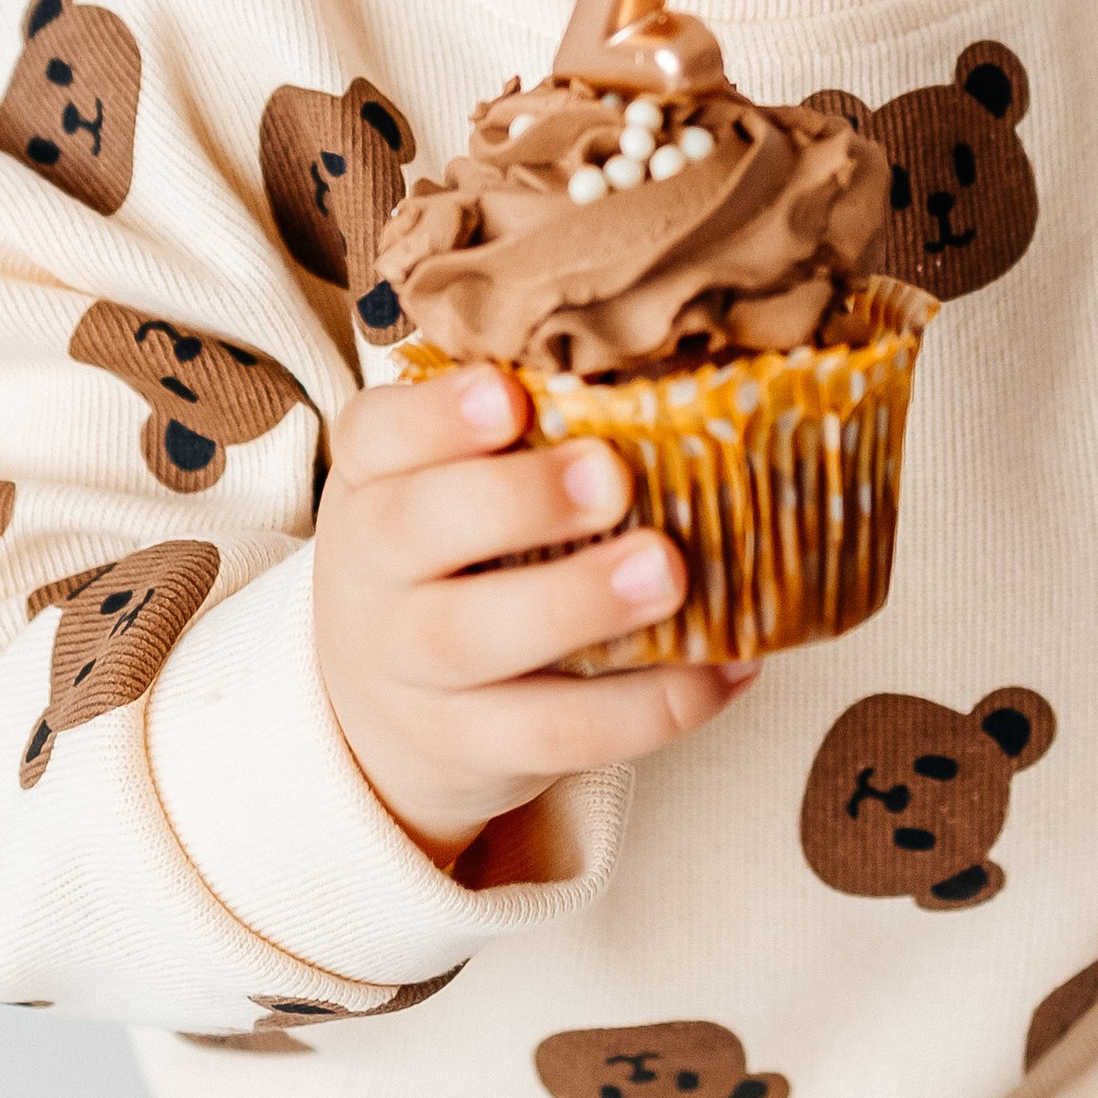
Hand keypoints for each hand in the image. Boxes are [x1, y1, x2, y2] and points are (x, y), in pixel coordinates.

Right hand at [312, 364, 751, 869]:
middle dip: (515, 501)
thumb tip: (670, 349)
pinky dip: (647, 706)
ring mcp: (414, 671)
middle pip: (415, 534)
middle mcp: (373, 573)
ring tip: (668, 572)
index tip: (509, 394)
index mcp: (372, 479)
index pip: (377, 436)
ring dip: (576, 604)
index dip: (436, 416)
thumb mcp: (444, 477)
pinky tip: (725, 666)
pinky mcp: (471, 747)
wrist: (385, 707)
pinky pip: (555, 735)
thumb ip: (522, 422)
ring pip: (475, 642)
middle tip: (609, 478)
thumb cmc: (451, 551)